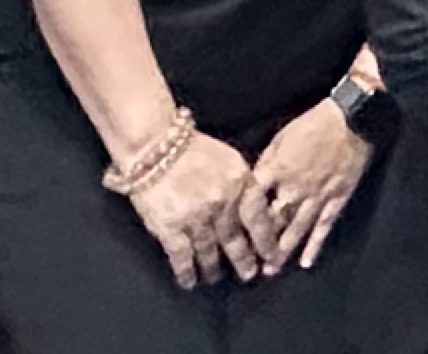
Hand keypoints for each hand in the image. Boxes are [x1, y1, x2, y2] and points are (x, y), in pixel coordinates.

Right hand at [123, 130, 255, 288]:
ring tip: (217, 277)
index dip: (267, 241)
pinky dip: (186, 271)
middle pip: (236, 239)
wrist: (154, 146)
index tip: (272, 256)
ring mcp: (196, 218)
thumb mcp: (230, 160)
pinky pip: (182, 256)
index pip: (259, 219)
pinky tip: (189, 281)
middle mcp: (222, 204)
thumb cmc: (192, 149)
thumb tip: (253, 207)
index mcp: (240, 184)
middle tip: (250, 274)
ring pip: (209, 250)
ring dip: (214, 267)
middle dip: (244, 260)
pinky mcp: (170, 228)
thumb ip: (243, 184)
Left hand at [231, 99, 373, 272]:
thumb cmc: (313, 123)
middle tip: (249, 265)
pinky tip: (306, 262)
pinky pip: (324, 225)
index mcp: (276, 169)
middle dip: (260, 245)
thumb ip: (266, 165)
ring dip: (283, 251)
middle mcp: (294, 187)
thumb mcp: (280, 138)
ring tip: (272, 270)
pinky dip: (315, 244)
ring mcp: (317, 195)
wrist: (352, 118)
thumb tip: (253, 186)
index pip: (251, 203)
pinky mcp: (337, 198)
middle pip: (272, 222)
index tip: (234, 237)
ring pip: (296, 229)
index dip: (241, 222)